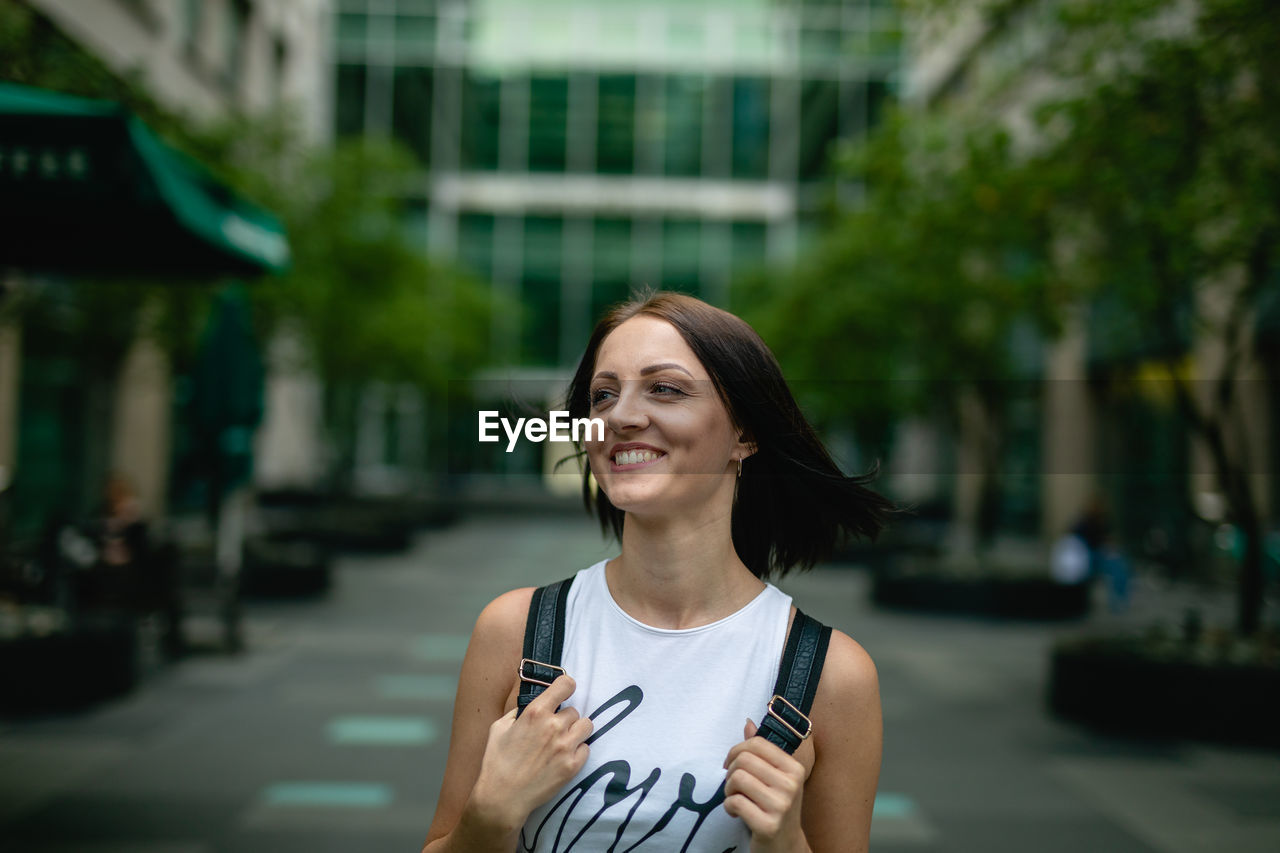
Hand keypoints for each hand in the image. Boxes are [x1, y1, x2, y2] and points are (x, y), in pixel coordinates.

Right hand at [468, 675, 593, 830]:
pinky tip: (564, 756)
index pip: (565, 685)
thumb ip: (517, 712)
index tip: (565, 691)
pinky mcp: (573, 766)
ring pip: (586, 725)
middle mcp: (553, 726)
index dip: (566, 686)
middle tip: (553, 730)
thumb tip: (530, 704)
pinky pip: (586, 748)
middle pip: (574, 710)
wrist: (502, 798)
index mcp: (535, 713)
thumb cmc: (497, 763)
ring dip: (576, 730)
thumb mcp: (499, 728)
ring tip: (564, 740)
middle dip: (565, 718)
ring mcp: (565, 747)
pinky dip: (578, 750)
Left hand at [723, 719, 810, 852]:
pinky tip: (736, 813)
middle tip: (732, 785)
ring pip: (737, 779)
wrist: (786, 846)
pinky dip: (728, 807)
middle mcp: (791, 785)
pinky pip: (734, 802)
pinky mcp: (768, 825)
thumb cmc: (776, 807)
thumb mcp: (774, 778)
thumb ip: (761, 751)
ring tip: (734, 798)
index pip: (757, 744)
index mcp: (794, 768)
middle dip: (730, 772)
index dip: (736, 750)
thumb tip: (748, 723)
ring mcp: (781, 806)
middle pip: (744, 760)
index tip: (731, 763)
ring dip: (728, 790)